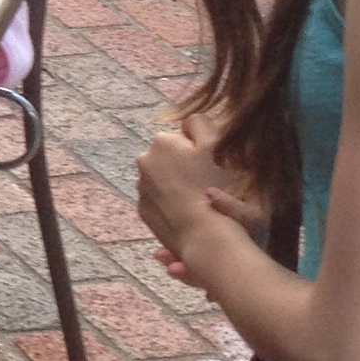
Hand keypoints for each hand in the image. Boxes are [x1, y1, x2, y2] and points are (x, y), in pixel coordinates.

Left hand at [136, 120, 257, 286]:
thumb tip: (187, 123)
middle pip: (172, 157)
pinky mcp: (144, 211)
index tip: (214, 164)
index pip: (185, 135)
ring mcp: (141, 188)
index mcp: (162, 141)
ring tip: (202, 200)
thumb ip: (200, 124)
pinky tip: (191, 212)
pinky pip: (161, 200)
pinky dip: (173, 203)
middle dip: (188, 166)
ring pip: (166, 179)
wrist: (206, 237)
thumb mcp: (216, 144)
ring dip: (180, 184)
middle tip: (211, 183)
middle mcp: (144, 161)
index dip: (203, 149)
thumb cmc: (217, 188)